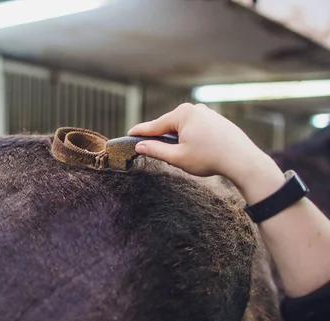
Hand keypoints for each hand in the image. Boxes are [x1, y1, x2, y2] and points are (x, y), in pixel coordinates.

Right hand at [127, 103, 278, 189]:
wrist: (242, 160)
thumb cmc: (209, 158)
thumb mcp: (177, 157)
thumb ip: (156, 150)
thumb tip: (140, 146)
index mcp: (182, 114)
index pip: (155, 125)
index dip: (141, 131)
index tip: (129, 133)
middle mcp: (195, 109)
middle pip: (169, 124)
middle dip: (160, 136)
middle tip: (147, 146)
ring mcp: (207, 113)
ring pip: (183, 126)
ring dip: (176, 138)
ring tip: (174, 152)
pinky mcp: (217, 121)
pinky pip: (196, 127)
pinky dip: (189, 137)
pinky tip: (192, 149)